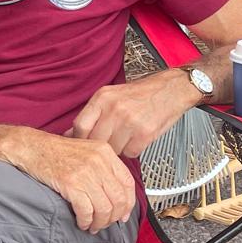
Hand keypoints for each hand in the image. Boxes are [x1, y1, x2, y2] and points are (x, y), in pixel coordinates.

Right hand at [0, 126, 136, 233]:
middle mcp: (98, 161)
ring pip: (104, 208)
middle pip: (119, 198)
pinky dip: (85, 221)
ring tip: (92, 226)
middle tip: (106, 224)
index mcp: (105, 152)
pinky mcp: (70, 183)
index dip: (128, 203)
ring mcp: (85, 172)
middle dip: (114, 217)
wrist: (30, 148)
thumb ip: (103, 167)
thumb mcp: (86, 152)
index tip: (124, 215)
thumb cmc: (54, 151)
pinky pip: (86, 210)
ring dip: (100, 222)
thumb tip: (115, 194)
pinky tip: (81, 222)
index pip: (128, 182)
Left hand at [71, 72, 196, 158]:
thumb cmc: (140, 94)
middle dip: (100, 145)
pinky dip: (132, 150)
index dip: (79, 139)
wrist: (172, 89)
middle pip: (95, 140)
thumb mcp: (111, 96)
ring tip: (126, 136)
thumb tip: (69, 134)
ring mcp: (130, 121)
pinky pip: (130, 153)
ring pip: (112, 149)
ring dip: (118, 148)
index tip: (83, 144)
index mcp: (102, 97)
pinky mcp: (145, 133)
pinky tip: (137, 138)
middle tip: (108, 142)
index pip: (80, 126)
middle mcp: (114, 108)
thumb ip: (91, 114)